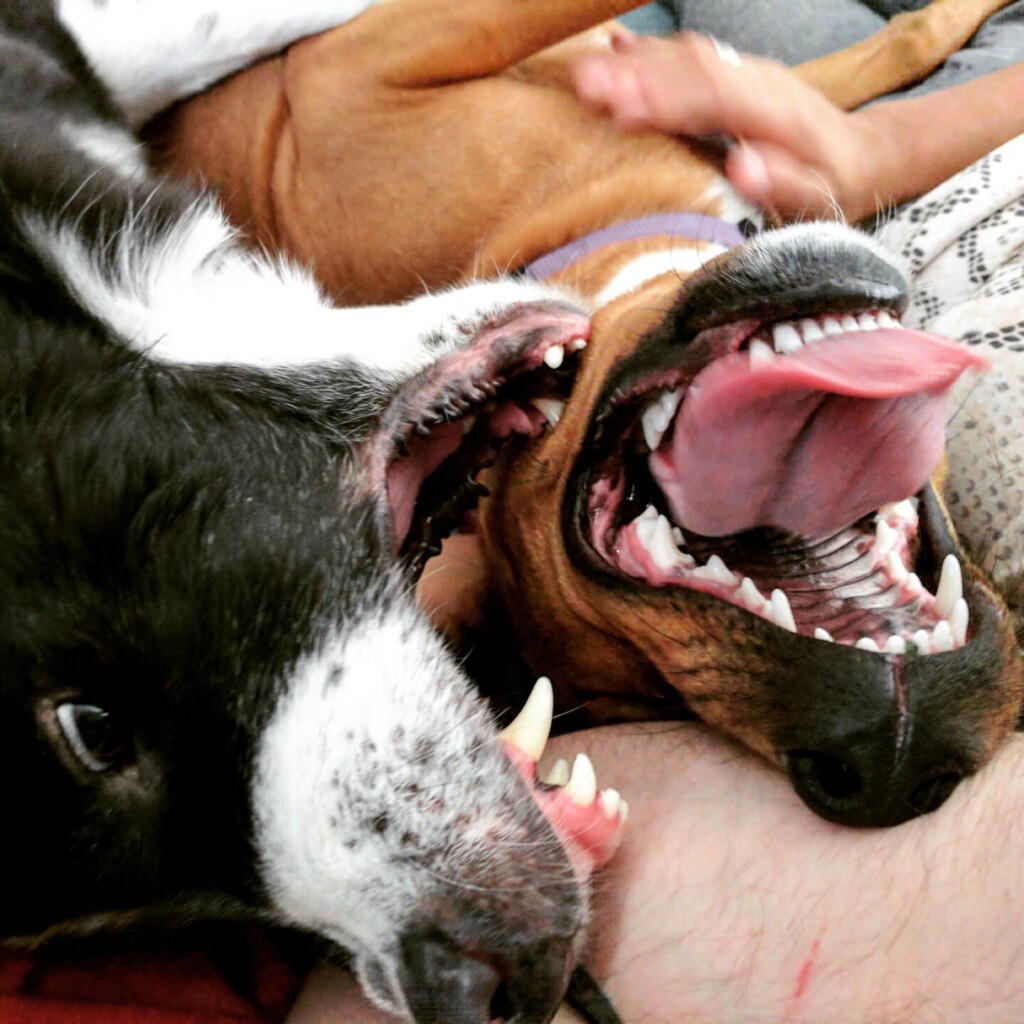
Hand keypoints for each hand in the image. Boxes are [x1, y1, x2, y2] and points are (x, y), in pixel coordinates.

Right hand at [573, 32, 889, 222]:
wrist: (866, 154)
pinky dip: (650, 52)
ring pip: (684, 58)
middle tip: (586, 87)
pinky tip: (614, 47)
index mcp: (776, 113)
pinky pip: (688, 56)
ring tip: (584, 75)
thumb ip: (784, 182)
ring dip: (634, 64)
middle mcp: (757, 82)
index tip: (624, 110)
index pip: (715, 98)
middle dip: (636, 77)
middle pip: (691, 70)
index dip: (668, 101)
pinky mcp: (733, 77)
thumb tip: (743, 167)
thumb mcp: (821, 195)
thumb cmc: (837, 186)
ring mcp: (744, 74)